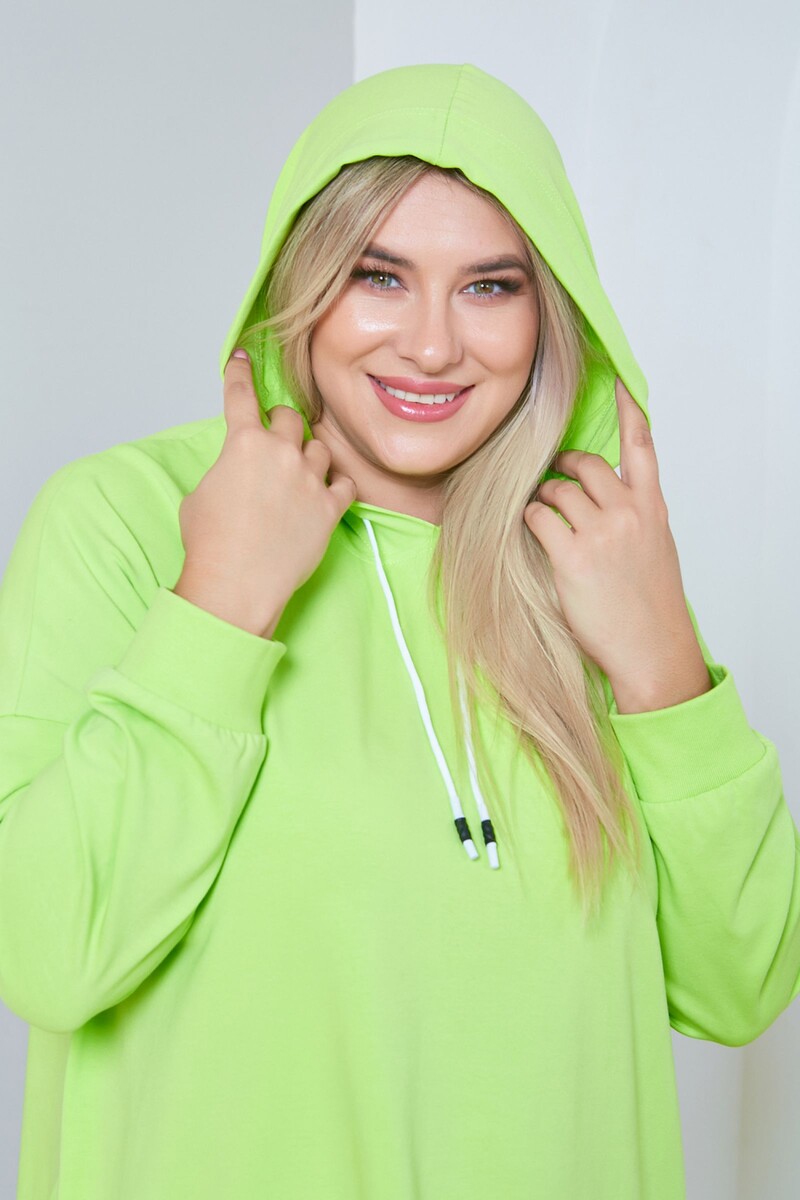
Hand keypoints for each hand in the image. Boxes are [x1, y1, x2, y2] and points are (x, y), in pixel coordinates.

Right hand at [173, 350, 356, 637]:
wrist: (236, 583)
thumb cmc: (211, 544)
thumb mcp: (201, 493)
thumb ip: (225, 470)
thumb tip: (237, 472)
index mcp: (243, 443)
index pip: (241, 395)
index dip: (239, 374)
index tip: (242, 359)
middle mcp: (280, 454)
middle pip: (291, 418)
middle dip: (282, 425)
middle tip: (275, 440)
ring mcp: (309, 480)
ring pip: (321, 450)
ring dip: (309, 457)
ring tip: (298, 476)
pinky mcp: (329, 509)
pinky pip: (345, 484)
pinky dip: (336, 486)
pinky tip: (326, 494)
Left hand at [523, 377, 700, 691]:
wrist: (652, 650)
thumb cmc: (651, 604)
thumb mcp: (655, 547)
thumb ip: (635, 514)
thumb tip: (607, 494)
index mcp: (651, 507)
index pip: (641, 445)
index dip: (628, 409)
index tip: (619, 382)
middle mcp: (629, 512)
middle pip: (585, 464)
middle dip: (563, 468)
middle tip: (554, 481)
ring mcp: (602, 532)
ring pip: (557, 490)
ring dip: (544, 500)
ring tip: (548, 520)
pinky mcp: (573, 556)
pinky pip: (539, 517)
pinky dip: (532, 520)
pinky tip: (537, 535)